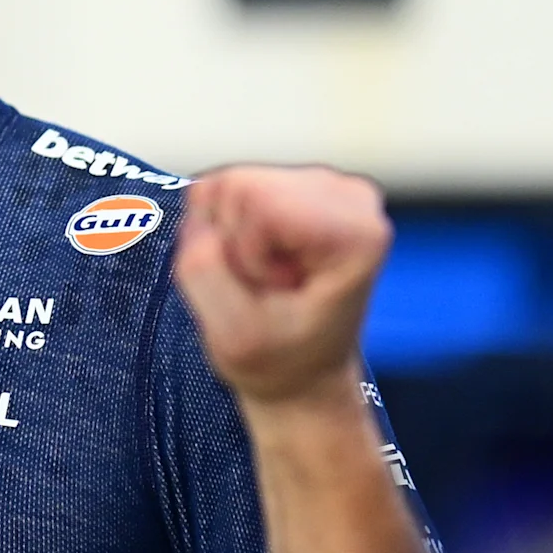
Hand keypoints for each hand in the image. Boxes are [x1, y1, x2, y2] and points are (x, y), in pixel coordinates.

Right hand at [173, 165, 389, 410]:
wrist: (302, 370)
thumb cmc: (281, 359)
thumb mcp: (234, 337)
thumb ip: (205, 271)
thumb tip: (197, 215)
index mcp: (356, 232)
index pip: (260, 201)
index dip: (246, 251)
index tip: (274, 291)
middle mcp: (349, 195)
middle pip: (242, 185)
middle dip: (234, 241)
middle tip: (264, 286)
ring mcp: (324, 184)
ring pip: (229, 183)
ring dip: (229, 237)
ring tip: (264, 278)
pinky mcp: (294, 182)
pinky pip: (224, 187)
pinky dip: (225, 227)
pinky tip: (257, 260)